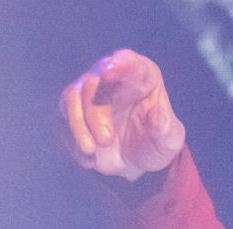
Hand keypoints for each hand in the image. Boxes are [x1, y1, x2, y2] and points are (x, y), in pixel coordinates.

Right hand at [59, 49, 186, 180]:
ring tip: (91, 150)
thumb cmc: (155, 143)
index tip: (107, 73)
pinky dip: (73, 140)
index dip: (118, 66)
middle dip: (95, 113)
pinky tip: (89, 158)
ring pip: (72, 97)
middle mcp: (110, 76)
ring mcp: (88, 91)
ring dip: (79, 125)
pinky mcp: (71, 110)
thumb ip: (167, 129)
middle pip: (93, 83)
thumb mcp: (169, 141)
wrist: (134, 161)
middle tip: (106, 140)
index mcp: (140, 74)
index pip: (129, 62)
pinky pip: (63, 119)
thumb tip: (158, 115)